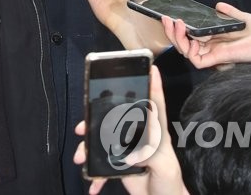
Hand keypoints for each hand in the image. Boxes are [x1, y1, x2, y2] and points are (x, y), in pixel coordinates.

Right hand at [73, 66, 187, 194]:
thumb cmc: (169, 184)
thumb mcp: (165, 168)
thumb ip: (151, 155)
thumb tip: (131, 150)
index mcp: (155, 134)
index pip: (155, 106)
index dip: (153, 86)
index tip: (151, 68)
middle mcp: (139, 137)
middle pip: (117, 118)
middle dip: (97, 118)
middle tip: (82, 124)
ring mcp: (127, 150)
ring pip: (103, 140)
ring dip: (88, 148)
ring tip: (80, 158)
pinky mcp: (119, 165)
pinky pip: (103, 167)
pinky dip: (96, 176)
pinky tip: (93, 186)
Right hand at [161, 2, 250, 68]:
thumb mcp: (244, 18)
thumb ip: (230, 14)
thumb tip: (218, 6)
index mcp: (217, 39)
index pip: (193, 36)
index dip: (180, 29)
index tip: (173, 16)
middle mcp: (214, 48)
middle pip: (185, 45)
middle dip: (172, 33)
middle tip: (165, 19)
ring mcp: (216, 55)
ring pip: (187, 52)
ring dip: (176, 38)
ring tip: (174, 23)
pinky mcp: (220, 59)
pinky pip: (197, 61)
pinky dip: (188, 50)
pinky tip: (188, 35)